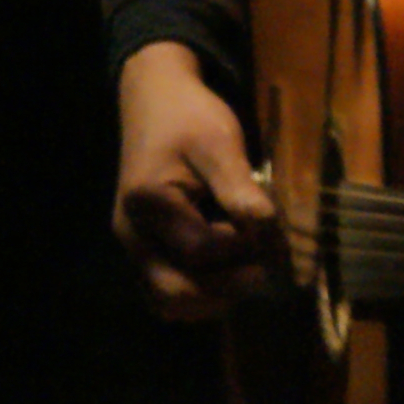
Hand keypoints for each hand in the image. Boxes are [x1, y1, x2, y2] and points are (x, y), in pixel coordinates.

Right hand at [111, 43, 281, 319]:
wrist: (155, 101)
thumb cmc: (188, 116)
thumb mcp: (220, 142)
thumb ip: (239, 188)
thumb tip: (267, 232)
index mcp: (147, 202)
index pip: (200, 251)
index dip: (242, 248)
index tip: (272, 230)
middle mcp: (131, 234)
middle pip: (175, 293)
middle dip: (226, 287)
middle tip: (263, 267)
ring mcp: (133, 247)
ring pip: (169, 302)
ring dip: (213, 297)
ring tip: (245, 267)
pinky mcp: (144, 250)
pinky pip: (167, 292)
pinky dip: (200, 292)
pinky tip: (228, 269)